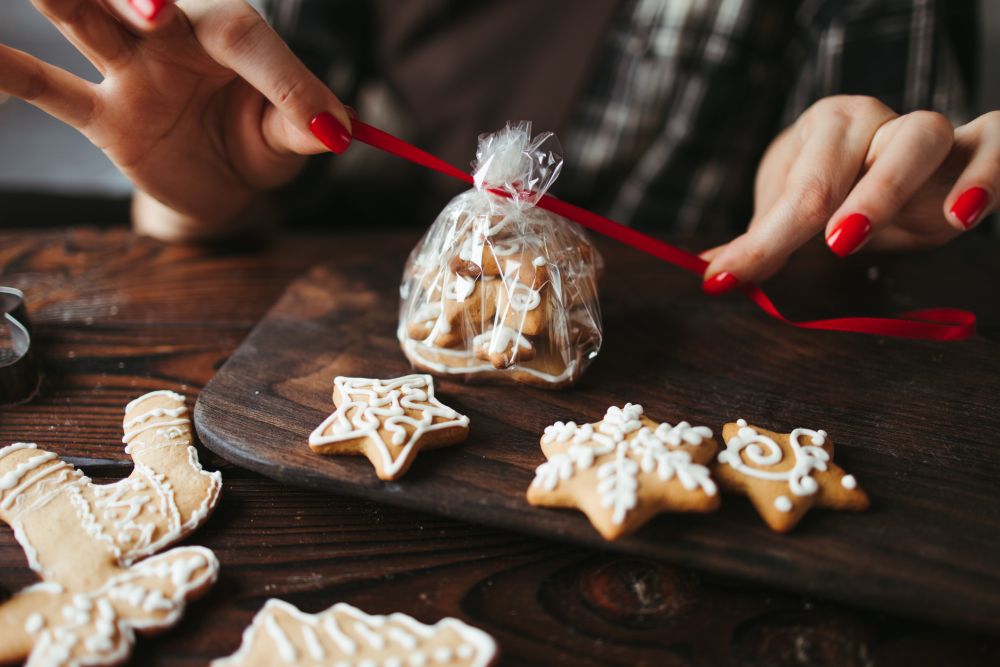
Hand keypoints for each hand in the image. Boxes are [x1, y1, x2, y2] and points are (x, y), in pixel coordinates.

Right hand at [0, 0, 352, 240]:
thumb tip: (335, 129)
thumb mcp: (289, 138)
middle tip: (155, 12)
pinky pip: (49, 91)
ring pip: (83, 20)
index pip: (244, 36)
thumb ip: (303, 126)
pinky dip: (9, 74)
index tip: (321, 126)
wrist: (222, 183)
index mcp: (229, 36)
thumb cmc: (257, 141)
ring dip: (67, 0)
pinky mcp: (102, 116)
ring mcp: (129, 72)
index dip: (282, 76)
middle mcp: (172, 39)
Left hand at [701, 95, 998, 293]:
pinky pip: (994, 143)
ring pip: (920, 138)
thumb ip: (763, 241)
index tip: (723, 279)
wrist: (887, 155)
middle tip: (827, 245)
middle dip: (826, 206)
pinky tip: (962, 217)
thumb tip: (713, 275)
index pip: (796, 190)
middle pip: (848, 157)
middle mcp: (872, 121)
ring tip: (860, 235)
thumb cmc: (835, 183)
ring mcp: (924, 133)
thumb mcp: (793, 207)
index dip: (761, 242)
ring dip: (891, 187)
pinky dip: (985, 175)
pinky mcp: (973, 150)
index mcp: (824, 129)